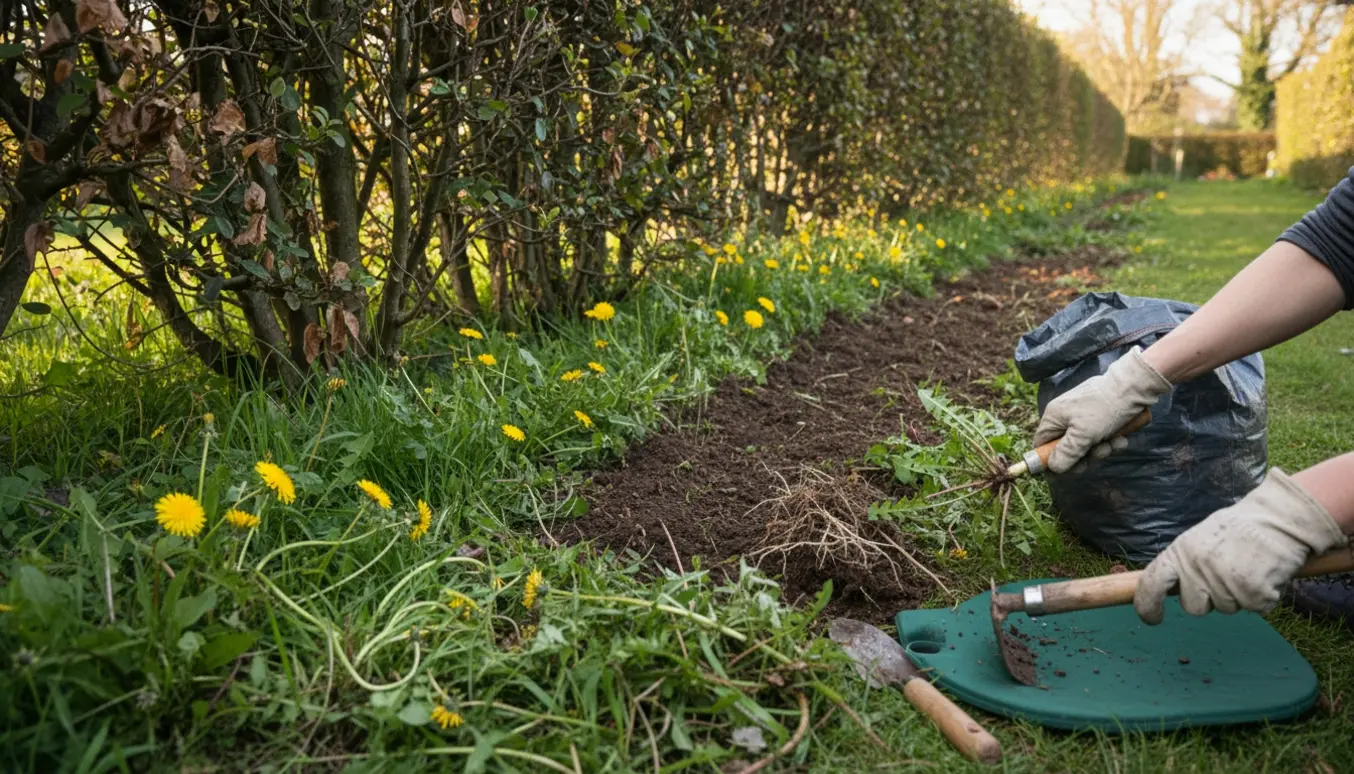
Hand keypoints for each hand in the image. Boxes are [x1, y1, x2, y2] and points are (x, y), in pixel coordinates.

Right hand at [1032, 346, 1171, 473]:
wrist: (1134, 386)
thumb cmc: (1103, 409)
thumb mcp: (1083, 436)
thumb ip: (1066, 454)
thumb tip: (1053, 467)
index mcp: (1053, 417)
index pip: (1041, 444)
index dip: (1051, 459)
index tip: (1069, 469)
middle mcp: (1065, 416)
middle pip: (1066, 448)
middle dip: (1084, 455)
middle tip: (1099, 453)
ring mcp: (1082, 416)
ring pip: (1086, 444)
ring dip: (1102, 449)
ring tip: (1115, 442)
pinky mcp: (1099, 416)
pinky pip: (1100, 436)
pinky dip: (1111, 440)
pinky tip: (1122, 437)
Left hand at [1133, 469, 1347, 623]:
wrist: (1278, 518)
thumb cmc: (1238, 528)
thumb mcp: (1198, 539)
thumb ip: (1184, 563)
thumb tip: (1167, 587)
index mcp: (1180, 553)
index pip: (1152, 584)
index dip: (1147, 605)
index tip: (1152, 618)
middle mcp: (1198, 570)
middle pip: (1194, 608)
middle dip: (1207, 600)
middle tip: (1225, 575)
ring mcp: (1226, 584)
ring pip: (1226, 608)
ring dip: (1237, 596)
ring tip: (1247, 567)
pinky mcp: (1254, 595)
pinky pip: (1255, 608)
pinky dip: (1262, 597)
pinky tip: (1265, 574)